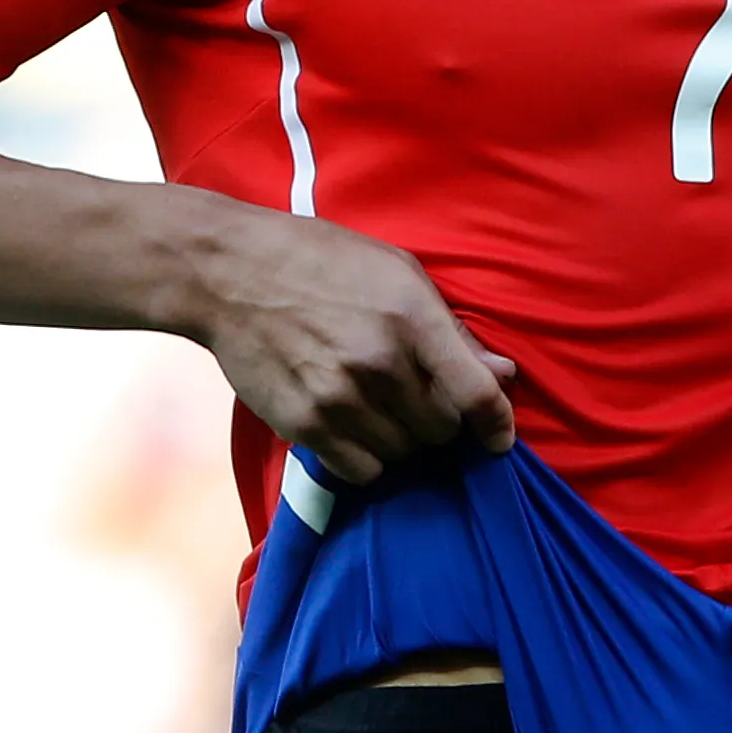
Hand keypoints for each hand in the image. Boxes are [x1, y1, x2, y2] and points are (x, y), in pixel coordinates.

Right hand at [184, 204, 515, 483]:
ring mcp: (339, 398)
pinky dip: (366, 458)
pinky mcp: (303, 424)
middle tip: (416, 399)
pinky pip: (361, 470)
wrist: (229, 272)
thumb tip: (503, 374)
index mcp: (412, 319)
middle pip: (441, 431)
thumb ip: (451, 330)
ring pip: (403, 454)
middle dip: (439, 421)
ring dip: (401, 439)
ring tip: (379, 407)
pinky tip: (353, 425)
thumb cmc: (322, 262)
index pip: (477, 394)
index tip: (498, 439)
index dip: (498, 424)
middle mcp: (379, 363)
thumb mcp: (398, 273)